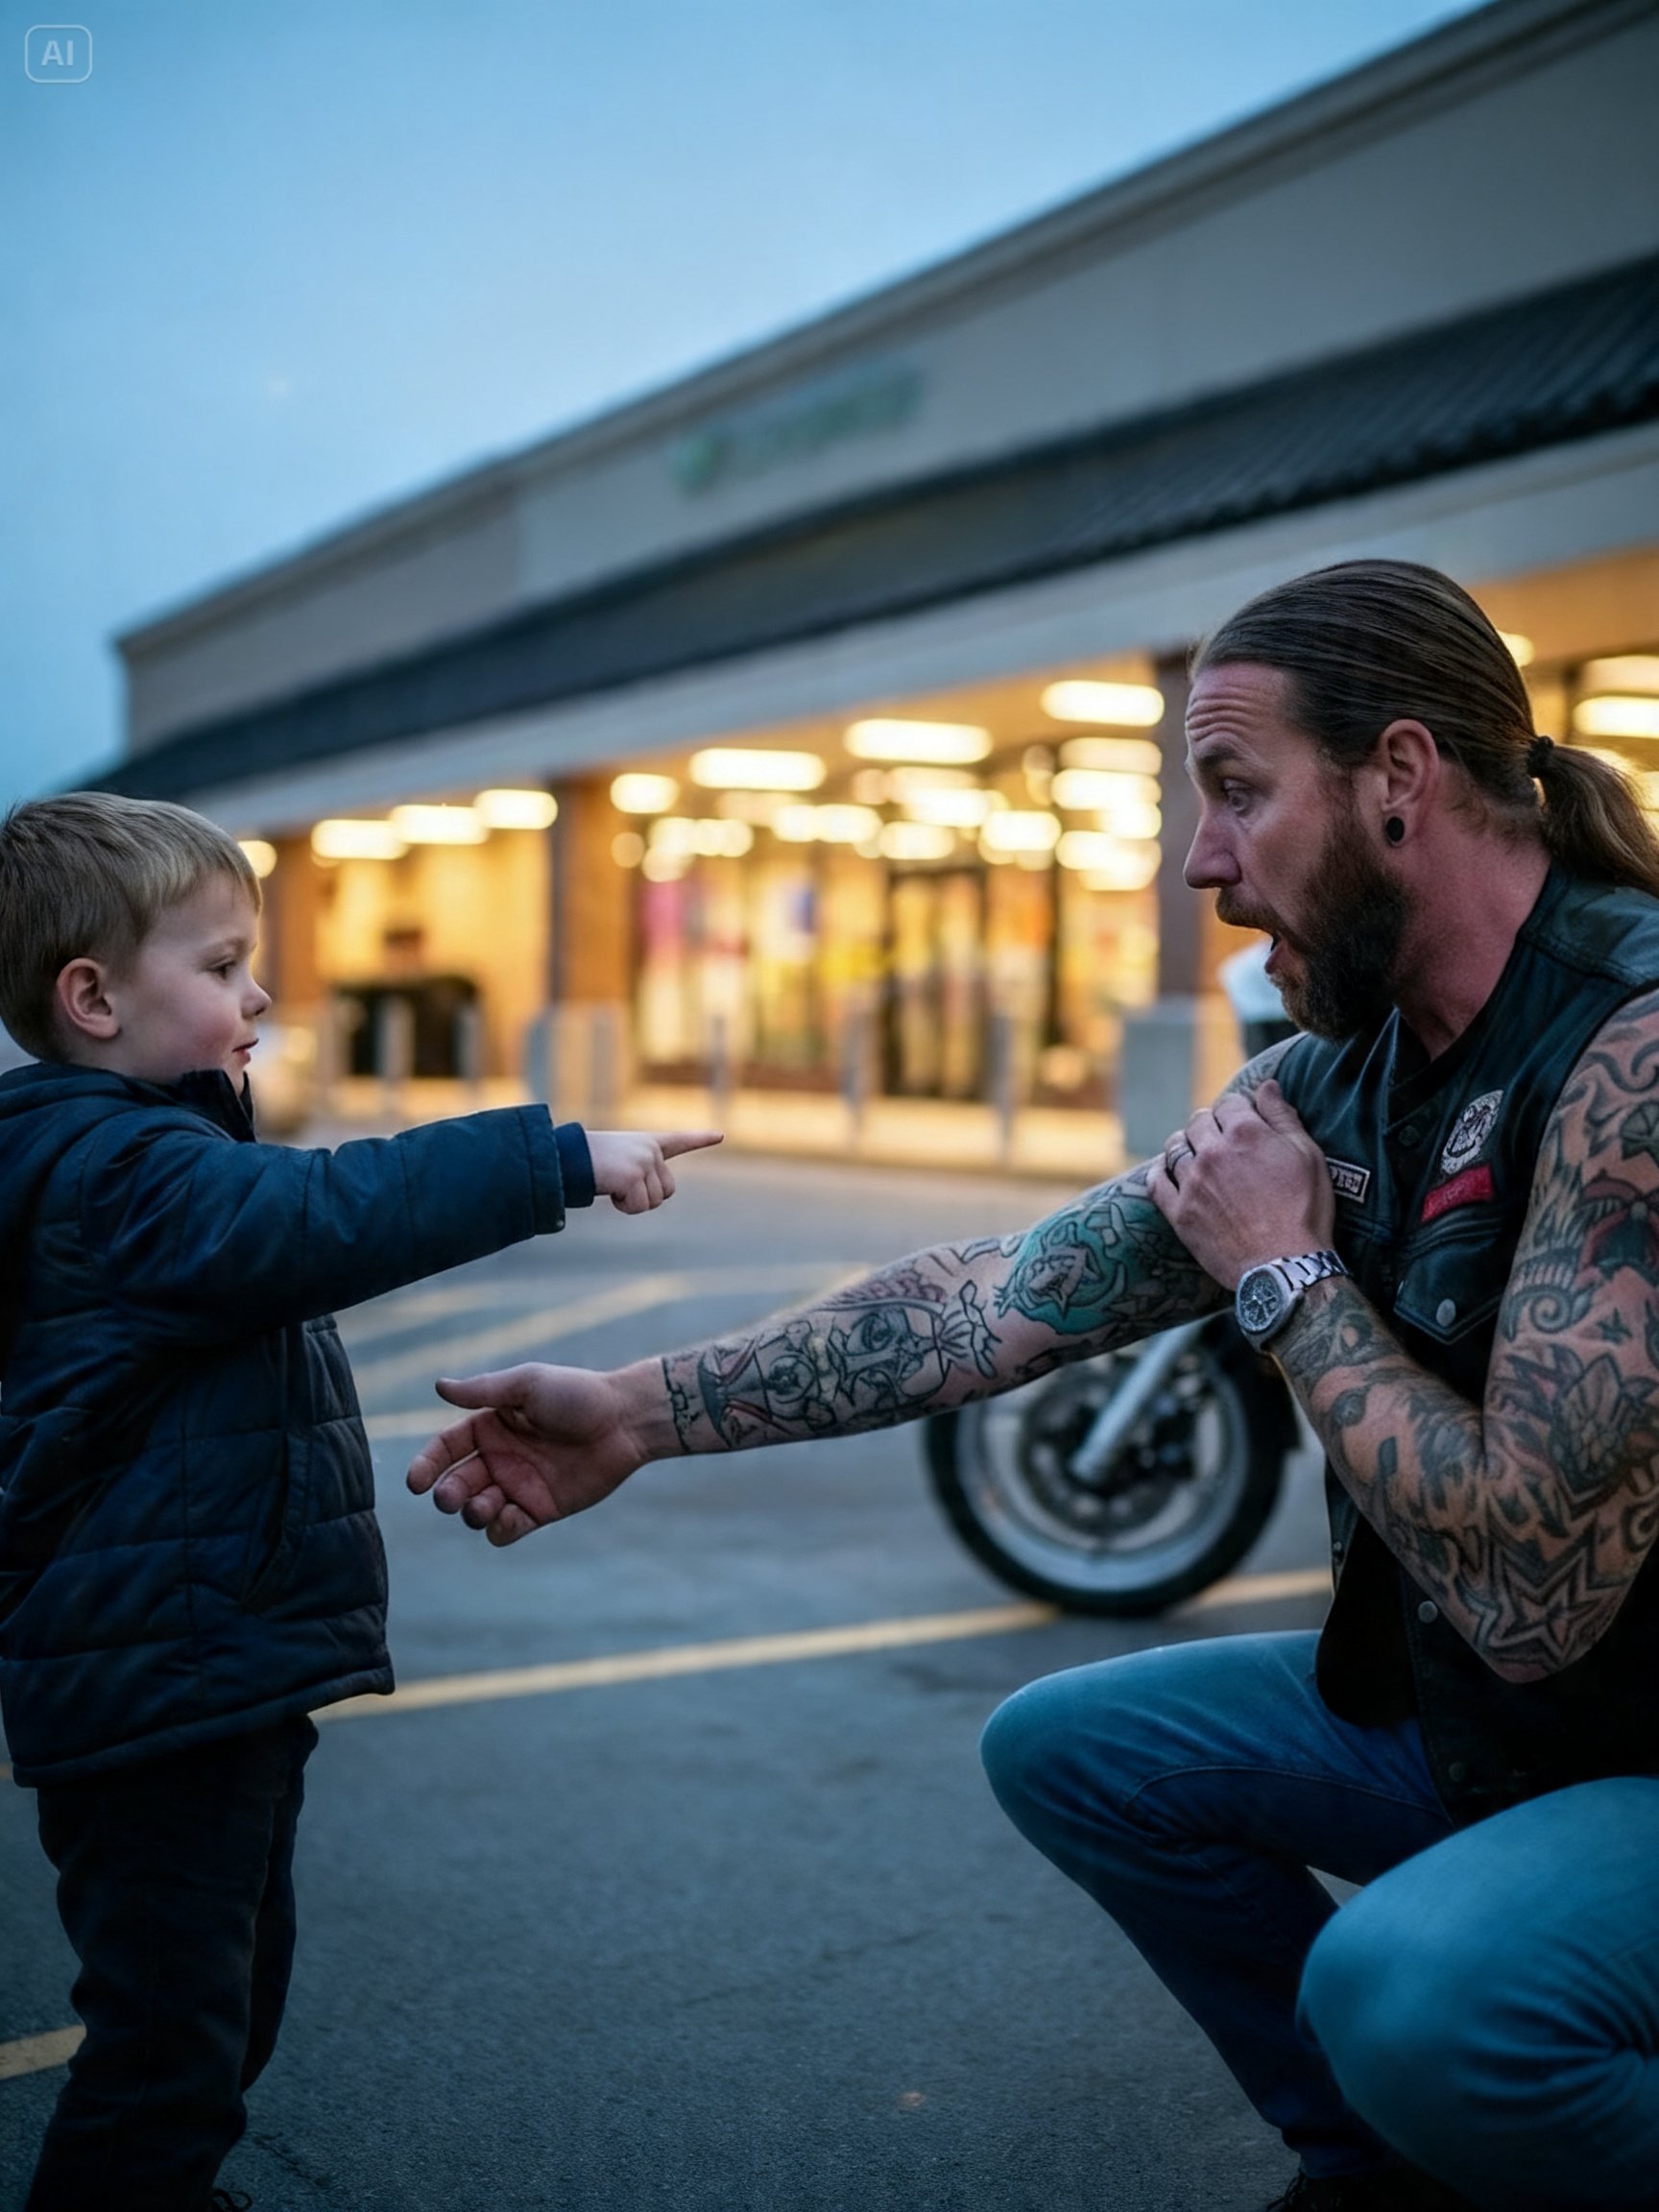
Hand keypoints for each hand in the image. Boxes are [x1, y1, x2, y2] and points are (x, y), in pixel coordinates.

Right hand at [406, 1364, 648, 1544]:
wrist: (625, 1421)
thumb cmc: (577, 1395)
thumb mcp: (527, 1385)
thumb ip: (483, 1391)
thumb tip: (438, 1386)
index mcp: (490, 1427)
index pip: (445, 1449)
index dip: (426, 1465)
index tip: (415, 1483)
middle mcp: (499, 1458)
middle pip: (456, 1484)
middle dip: (447, 1494)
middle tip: (451, 1497)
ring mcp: (518, 1486)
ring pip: (477, 1511)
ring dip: (472, 1513)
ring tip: (485, 1505)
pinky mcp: (540, 1510)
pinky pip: (507, 1530)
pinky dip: (500, 1529)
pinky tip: (510, 1517)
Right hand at [588, 1128, 721, 1212]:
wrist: (568, 1157)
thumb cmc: (587, 1161)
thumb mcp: (618, 1164)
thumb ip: (640, 1175)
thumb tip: (651, 1197)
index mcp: (647, 1142)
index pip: (679, 1141)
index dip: (700, 1139)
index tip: (720, 1135)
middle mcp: (651, 1151)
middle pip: (666, 1191)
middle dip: (646, 1197)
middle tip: (621, 1186)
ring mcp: (644, 1162)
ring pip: (653, 1202)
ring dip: (632, 1202)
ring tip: (612, 1184)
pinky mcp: (634, 1176)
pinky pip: (638, 1207)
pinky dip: (624, 1206)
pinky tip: (609, 1189)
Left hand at [1146, 1079, 1332, 1288]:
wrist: (1286, 1267)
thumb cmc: (1305, 1211)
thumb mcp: (1308, 1157)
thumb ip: (1283, 1117)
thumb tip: (1267, 1085)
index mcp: (1245, 1134)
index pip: (1229, 1102)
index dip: (1238, 1110)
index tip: (1244, 1121)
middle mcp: (1212, 1152)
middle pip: (1199, 1121)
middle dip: (1211, 1125)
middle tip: (1223, 1140)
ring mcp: (1191, 1183)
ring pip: (1175, 1147)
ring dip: (1186, 1145)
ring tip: (1198, 1154)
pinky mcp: (1179, 1213)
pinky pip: (1156, 1182)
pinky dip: (1160, 1172)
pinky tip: (1167, 1172)